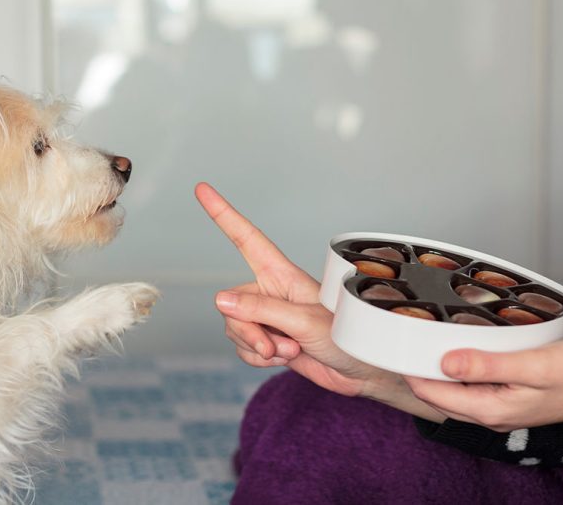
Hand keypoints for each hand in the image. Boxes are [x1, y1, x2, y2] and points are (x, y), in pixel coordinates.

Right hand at [195, 182, 444, 420]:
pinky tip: (283, 359)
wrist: (360, 373)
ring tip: (289, 351)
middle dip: (247, 330)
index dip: (224, 214)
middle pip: (231, 304)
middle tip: (274, 346)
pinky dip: (258, 359)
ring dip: (257, 347)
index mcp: (282, 275)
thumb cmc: (346, 338)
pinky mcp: (268, 340)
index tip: (203, 189)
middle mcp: (271, 292)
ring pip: (234, 328)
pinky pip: (243, 348)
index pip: (246, 239)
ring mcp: (268, 317)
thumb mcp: (304, 322)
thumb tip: (220, 300)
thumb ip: (261, 310)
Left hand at [404, 337, 562, 430]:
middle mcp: (490, 414)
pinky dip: (456, 372)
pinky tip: (456, 352)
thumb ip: (487, 366)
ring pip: (452, 392)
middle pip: (438, 395)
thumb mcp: (533, 365)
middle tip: (404, 339)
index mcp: (492, 409)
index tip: (396, 345)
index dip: (411, 370)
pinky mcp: (506, 399)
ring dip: (436, 371)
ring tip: (422, 342)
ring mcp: (498, 409)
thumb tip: (445, 363)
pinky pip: (470, 388)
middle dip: (418, 371)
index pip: (433, 394)